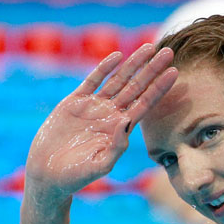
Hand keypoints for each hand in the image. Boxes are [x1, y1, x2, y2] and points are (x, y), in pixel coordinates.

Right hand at [25, 44, 177, 204]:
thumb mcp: (100, 165)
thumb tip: (128, 121)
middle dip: (152, 70)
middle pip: (137, 87)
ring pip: (118, 80)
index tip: (174, 73)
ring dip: (133, 64)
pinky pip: (93, 80)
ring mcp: (94, 106)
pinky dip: (105, 68)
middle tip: (168, 51)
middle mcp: (111, 114)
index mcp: (121, 130)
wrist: (48, 174)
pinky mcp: (75, 101)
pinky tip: (117, 56)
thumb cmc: (76, 176)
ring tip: (149, 47)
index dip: (159, 88)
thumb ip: (116, 146)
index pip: (145, 104)